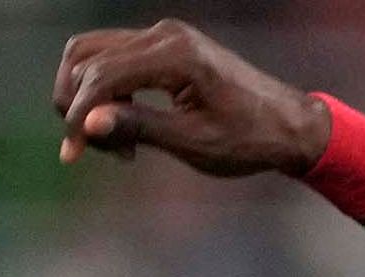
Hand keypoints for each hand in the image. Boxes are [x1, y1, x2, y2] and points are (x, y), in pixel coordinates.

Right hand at [52, 20, 330, 176]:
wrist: (292, 127)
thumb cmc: (251, 140)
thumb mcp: (194, 142)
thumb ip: (139, 127)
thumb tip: (86, 123)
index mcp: (176, 56)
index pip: (101, 75)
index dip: (78, 115)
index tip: (73, 153)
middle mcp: (165, 35)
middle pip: (86, 58)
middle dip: (81, 106)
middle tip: (105, 150)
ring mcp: (165, 36)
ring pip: (93, 55)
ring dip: (90, 97)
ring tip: (118, 144)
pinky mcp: (166, 47)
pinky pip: (115, 59)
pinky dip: (109, 91)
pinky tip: (127, 128)